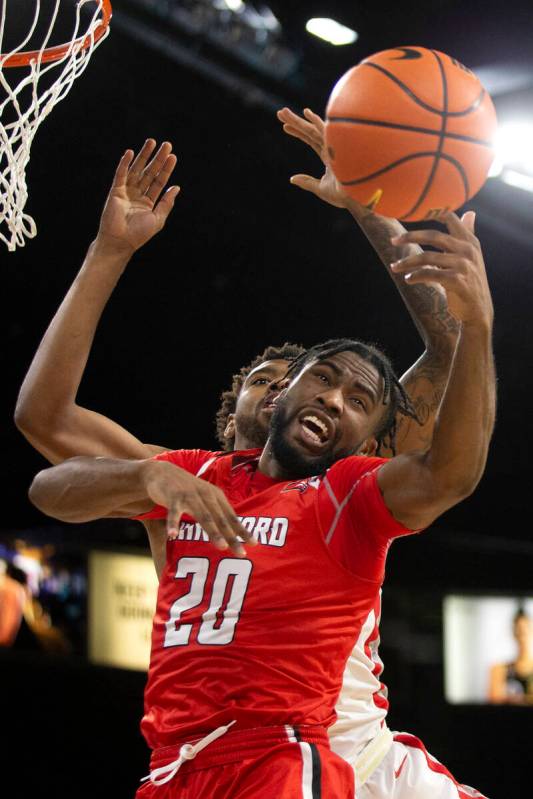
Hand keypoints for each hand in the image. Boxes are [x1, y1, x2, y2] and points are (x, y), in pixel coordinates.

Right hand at [96, 140, 179, 253]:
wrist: (121, 241)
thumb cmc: (139, 234)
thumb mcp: (158, 219)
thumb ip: (167, 203)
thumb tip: (177, 188)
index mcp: (148, 202)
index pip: (159, 182)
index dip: (166, 169)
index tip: (173, 157)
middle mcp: (138, 195)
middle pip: (149, 172)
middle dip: (158, 159)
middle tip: (167, 144)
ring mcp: (126, 192)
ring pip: (136, 170)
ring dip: (143, 156)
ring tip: (151, 142)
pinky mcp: (115, 191)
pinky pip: (120, 174)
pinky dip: (125, 164)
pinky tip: (130, 153)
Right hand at [142, 461, 256, 557]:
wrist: (162, 472)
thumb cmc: (187, 490)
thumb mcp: (204, 498)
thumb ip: (215, 512)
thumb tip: (230, 532)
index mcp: (216, 496)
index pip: (231, 516)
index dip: (242, 530)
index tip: (254, 544)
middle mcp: (206, 495)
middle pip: (221, 520)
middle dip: (232, 537)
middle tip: (241, 553)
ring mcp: (190, 496)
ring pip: (203, 516)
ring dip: (213, 532)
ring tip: (221, 546)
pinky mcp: (173, 497)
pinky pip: (174, 513)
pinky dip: (174, 523)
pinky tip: (173, 535)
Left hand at [277, 107, 357, 209]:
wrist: (356, 199)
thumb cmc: (343, 196)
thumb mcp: (321, 189)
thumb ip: (307, 182)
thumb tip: (292, 179)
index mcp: (328, 156)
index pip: (310, 140)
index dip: (298, 133)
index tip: (285, 126)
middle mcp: (331, 148)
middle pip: (309, 132)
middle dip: (295, 122)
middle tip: (281, 113)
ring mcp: (334, 146)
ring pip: (313, 129)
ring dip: (298, 120)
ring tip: (283, 112)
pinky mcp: (338, 147)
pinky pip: (325, 131)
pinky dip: (316, 121)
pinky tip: (305, 112)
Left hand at [390, 211, 492, 326]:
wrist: (478, 310)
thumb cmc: (471, 281)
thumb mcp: (472, 256)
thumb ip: (467, 235)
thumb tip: (470, 213)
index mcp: (470, 242)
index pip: (451, 219)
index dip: (432, 212)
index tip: (412, 212)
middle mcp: (468, 250)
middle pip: (433, 236)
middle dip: (410, 237)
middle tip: (393, 241)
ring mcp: (463, 265)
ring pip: (427, 257)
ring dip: (407, 262)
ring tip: (394, 267)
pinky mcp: (458, 281)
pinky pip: (430, 274)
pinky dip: (416, 276)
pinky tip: (408, 279)